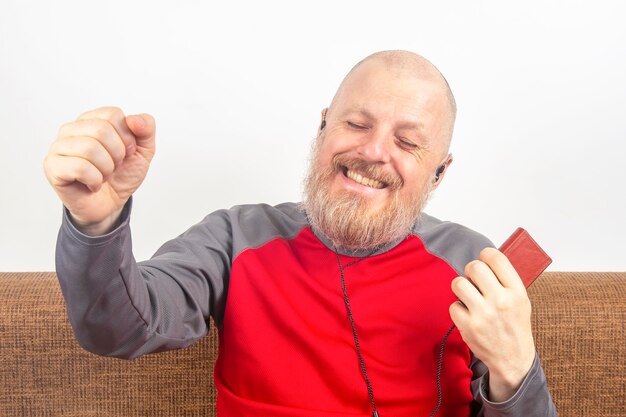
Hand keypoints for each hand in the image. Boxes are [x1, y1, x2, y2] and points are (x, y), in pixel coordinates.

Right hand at [44, 107, 155, 234]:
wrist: (111, 204)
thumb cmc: (122, 175)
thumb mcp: (143, 151)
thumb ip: (146, 128)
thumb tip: (134, 119)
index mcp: (91, 120)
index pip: (113, 115)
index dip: (127, 138)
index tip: (126, 153)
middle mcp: (71, 129)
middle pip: (101, 130)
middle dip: (117, 155)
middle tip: (114, 167)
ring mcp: (58, 147)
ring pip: (90, 148)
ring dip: (106, 169)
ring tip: (103, 175)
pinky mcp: (53, 167)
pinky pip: (80, 168)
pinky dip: (95, 180)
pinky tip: (92, 184)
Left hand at [449, 247, 535, 401]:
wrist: (513, 358)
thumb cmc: (514, 325)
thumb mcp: (521, 300)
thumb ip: (505, 279)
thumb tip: (485, 257)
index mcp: (516, 291)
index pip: (496, 258)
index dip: (485, 254)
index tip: (484, 259)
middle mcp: (501, 301)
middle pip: (474, 267)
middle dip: (471, 270)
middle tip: (474, 279)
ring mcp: (483, 314)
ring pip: (458, 283)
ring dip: (461, 287)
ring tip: (469, 295)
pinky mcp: (468, 326)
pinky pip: (453, 305)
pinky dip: (458, 309)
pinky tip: (468, 314)